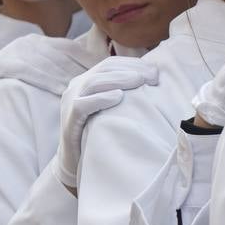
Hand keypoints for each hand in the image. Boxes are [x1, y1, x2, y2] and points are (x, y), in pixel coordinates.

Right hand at [55, 57, 159, 189]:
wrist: (74, 161)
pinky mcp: (68, 119)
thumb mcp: (110, 108)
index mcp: (86, 80)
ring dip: (119, 79)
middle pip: (104, 69)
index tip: (155, 71)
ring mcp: (70, 101)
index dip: (133, 64)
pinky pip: (83, 104)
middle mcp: (76, 86)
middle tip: (152, 76)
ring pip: (94, 82)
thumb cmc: (98, 132)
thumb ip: (123, 93)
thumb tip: (152, 81)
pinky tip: (119, 96)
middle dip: (130, 69)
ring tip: (140, 81)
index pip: (110, 64)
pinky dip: (101, 98)